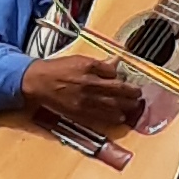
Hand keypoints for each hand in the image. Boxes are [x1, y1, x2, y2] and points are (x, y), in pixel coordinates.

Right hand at [16, 48, 153, 152]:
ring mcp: (84, 100)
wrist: (38, 82)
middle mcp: (88, 85)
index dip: (125, 80)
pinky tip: (119, 118)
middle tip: (139, 96)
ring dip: (125, 107)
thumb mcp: (79, 60)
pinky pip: (98, 116)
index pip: (113, 74)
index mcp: (89, 69)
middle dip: (130, 94)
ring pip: (110, 105)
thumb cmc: (58, 69)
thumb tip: (115, 62)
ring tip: (134, 107)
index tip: (133, 83)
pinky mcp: (78, 112)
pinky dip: (111, 117)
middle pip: (116, 91)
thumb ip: (99, 64)